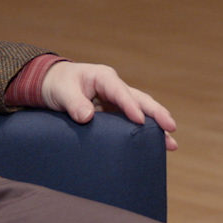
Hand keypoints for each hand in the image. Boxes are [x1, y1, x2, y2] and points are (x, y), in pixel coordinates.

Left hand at [39, 61, 179, 150]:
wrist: (51, 84)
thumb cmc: (57, 85)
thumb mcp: (61, 92)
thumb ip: (74, 103)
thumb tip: (87, 117)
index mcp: (104, 77)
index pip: (120, 92)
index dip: (131, 106)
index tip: (140, 121)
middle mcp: (115, 87)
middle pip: (140, 99)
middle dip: (157, 114)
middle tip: (171, 128)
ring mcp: (117, 99)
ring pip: (141, 110)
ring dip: (156, 126)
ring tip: (171, 144)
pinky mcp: (115, 111)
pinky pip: (132, 120)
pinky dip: (145, 131)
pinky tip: (155, 145)